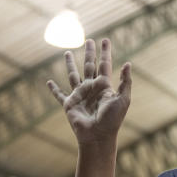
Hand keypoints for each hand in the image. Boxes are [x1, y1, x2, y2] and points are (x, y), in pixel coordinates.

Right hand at [48, 38, 131, 176]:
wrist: (98, 136)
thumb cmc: (112, 120)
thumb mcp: (123, 100)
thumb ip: (125, 82)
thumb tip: (128, 63)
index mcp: (104, 86)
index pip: (104, 64)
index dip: (105, 52)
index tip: (105, 40)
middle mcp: (91, 88)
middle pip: (89, 65)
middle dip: (89, 53)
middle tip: (88, 40)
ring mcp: (80, 95)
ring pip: (73, 75)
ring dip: (70, 64)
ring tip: (66, 53)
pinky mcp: (69, 104)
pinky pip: (60, 95)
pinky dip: (53, 89)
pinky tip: (48, 82)